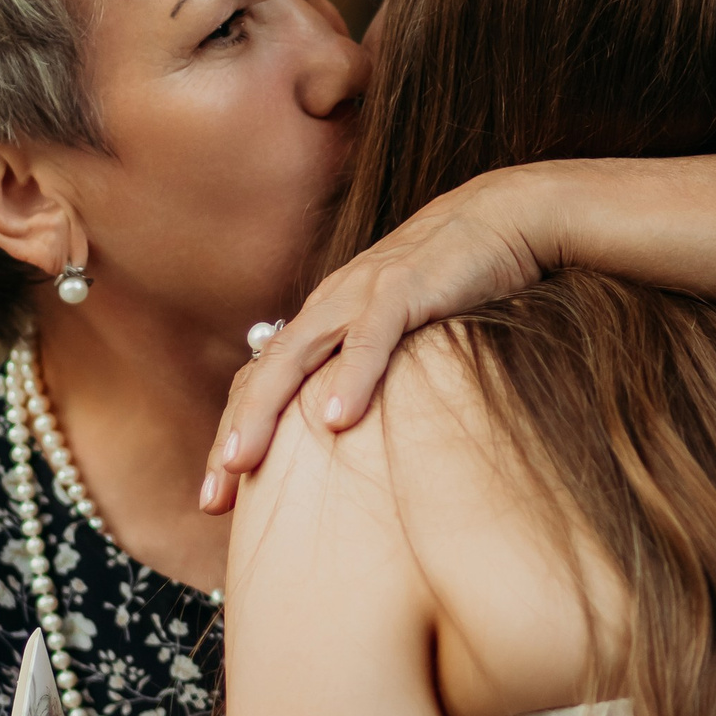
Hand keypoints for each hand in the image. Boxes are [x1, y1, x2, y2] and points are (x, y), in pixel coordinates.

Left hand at [200, 168, 556, 512]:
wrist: (504, 216)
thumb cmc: (458, 283)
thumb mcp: (404, 335)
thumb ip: (373, 373)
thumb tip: (357, 435)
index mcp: (326, 320)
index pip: (264, 380)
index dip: (235, 434)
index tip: (217, 498)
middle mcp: (330, 306)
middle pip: (264, 375)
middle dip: (232, 435)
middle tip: (210, 498)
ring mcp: (362, 294)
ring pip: (297, 356)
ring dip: (264, 411)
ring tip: (240, 463)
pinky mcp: (405, 287)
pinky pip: (370, 336)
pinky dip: (351, 375)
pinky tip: (337, 420)